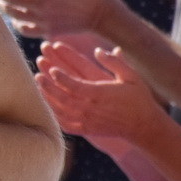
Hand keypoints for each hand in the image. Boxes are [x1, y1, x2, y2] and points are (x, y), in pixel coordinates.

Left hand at [35, 40, 162, 139]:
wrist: (143, 126)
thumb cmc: (138, 99)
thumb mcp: (132, 76)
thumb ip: (116, 62)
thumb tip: (98, 50)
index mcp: (102, 94)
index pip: (77, 85)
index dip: (62, 78)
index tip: (52, 68)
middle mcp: (92, 108)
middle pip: (64, 97)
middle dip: (49, 84)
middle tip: (37, 72)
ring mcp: (88, 121)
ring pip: (62, 110)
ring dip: (48, 97)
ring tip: (38, 83)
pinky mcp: (86, 130)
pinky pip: (65, 123)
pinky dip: (53, 114)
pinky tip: (46, 104)